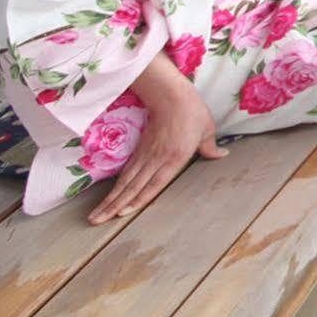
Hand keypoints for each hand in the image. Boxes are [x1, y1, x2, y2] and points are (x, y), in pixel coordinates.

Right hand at [89, 55, 226, 224]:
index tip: (122, 213)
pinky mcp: (139, 149)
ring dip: (110, 199)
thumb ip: (210, 148)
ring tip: (95, 215)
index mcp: (175, 157)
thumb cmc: (192, 112)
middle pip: (133, 186)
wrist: (171, 94)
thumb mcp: (206, 130)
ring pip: (125, 181)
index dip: (138, 199)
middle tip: (96, 221)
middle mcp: (157, 159)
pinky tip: (109, 197)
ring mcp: (146, 154)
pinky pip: (126, 172)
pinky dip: (117, 186)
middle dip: (114, 205)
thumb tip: (221, 156)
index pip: (154, 183)